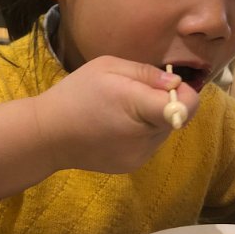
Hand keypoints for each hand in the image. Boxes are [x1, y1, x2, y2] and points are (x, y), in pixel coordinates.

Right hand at [34, 55, 199, 174]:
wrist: (47, 136)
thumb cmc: (75, 94)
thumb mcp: (107, 67)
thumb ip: (145, 73)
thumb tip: (175, 84)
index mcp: (140, 107)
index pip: (187, 106)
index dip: (184, 93)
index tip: (166, 86)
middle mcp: (145, 137)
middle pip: (178, 118)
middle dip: (164, 104)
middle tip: (134, 95)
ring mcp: (140, 156)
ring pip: (164, 132)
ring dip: (153, 120)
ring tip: (121, 112)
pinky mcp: (132, 166)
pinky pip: (150, 144)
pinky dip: (141, 133)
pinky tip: (116, 128)